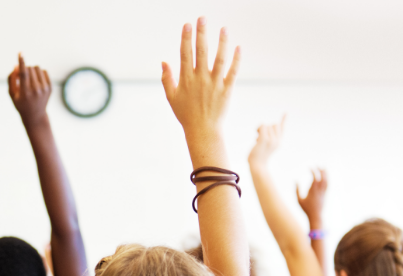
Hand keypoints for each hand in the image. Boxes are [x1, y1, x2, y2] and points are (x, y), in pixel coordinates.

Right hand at [8, 54, 51, 125]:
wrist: (35, 115)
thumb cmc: (20, 103)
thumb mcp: (12, 93)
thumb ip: (11, 79)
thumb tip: (16, 66)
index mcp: (25, 92)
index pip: (24, 74)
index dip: (21, 62)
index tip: (21, 53)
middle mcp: (36, 90)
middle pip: (30, 68)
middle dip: (24, 69)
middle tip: (21, 76)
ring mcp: (45, 89)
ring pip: (37, 68)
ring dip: (31, 70)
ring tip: (29, 78)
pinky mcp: (50, 87)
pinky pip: (44, 71)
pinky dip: (39, 73)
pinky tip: (36, 80)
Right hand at [161, 18, 239, 135]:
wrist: (203, 131)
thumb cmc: (186, 114)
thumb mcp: (171, 98)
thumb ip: (167, 79)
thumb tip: (164, 62)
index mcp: (186, 79)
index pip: (185, 54)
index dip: (186, 38)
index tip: (187, 24)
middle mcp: (200, 79)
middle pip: (201, 51)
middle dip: (201, 33)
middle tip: (202, 18)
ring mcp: (214, 83)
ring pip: (219, 58)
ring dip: (222, 42)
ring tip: (224, 28)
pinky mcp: (227, 89)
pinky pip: (233, 71)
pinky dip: (236, 59)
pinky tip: (238, 46)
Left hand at [248, 116, 285, 166]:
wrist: (258, 165)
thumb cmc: (259, 157)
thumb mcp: (263, 146)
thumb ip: (265, 138)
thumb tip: (261, 130)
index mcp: (278, 142)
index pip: (281, 128)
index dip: (283, 120)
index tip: (285, 113)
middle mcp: (277, 140)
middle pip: (274, 124)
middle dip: (266, 127)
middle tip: (259, 135)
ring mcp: (272, 140)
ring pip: (267, 125)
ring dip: (260, 129)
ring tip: (257, 139)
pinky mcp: (265, 139)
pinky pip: (262, 126)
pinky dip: (258, 129)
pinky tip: (256, 139)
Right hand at [296, 168, 327, 223]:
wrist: (316, 215)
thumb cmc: (306, 208)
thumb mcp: (299, 200)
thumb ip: (297, 190)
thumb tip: (295, 181)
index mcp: (313, 191)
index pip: (315, 178)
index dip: (313, 172)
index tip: (310, 167)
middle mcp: (319, 191)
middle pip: (322, 178)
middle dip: (320, 171)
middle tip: (318, 165)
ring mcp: (323, 193)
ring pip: (326, 181)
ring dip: (325, 174)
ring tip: (324, 167)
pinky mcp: (325, 195)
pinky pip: (327, 185)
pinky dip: (327, 179)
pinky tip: (326, 176)